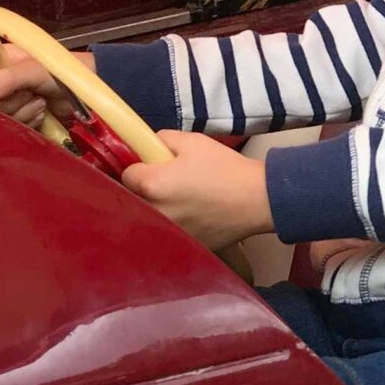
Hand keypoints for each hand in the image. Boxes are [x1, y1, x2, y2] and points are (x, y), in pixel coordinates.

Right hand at [0, 42, 89, 126]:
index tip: (7, 89)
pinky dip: (29, 123)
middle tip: (33, 94)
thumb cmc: (62, 71)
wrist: (86, 91)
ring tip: (41, 102)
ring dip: (23, 113)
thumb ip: (8, 79)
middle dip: (12, 103)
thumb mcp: (34, 70)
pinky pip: (13, 128)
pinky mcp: (21, 117)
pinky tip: (42, 115)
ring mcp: (10, 101)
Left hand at [123, 133, 272, 248]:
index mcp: (152, 184)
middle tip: (169, 183)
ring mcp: (168, 233)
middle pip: (135, 200)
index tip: (154, 166)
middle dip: (146, 191)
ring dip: (159, 210)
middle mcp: (154, 212)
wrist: (258, 199)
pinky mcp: (184, 245)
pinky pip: (170, 233)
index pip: (127, 175)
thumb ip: (162, 139)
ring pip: (151, 219)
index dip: (140, 168)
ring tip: (184, 201)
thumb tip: (150, 147)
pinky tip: (196, 216)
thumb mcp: (193, 141)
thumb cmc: (225, 168)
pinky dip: (177, 225)